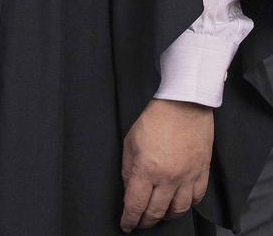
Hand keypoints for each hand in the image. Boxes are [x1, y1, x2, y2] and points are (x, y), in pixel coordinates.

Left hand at [120, 98, 212, 231]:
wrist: (184, 105)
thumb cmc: (155, 119)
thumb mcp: (130, 141)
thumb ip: (128, 167)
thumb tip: (129, 188)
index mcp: (147, 169)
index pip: (136, 204)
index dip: (129, 218)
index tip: (126, 225)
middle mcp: (168, 178)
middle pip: (156, 212)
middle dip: (145, 221)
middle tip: (140, 223)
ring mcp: (187, 177)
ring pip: (178, 210)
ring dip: (166, 216)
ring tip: (159, 216)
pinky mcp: (201, 173)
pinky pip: (196, 199)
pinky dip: (187, 206)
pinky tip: (179, 204)